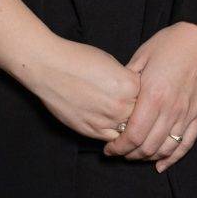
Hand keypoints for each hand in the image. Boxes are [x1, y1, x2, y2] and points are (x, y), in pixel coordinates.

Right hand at [23, 36, 139, 141]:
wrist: (48, 66)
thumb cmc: (77, 58)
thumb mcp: (110, 62)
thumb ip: (126, 80)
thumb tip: (133, 91)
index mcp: (129, 85)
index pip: (148, 97)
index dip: (145, 97)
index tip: (141, 96)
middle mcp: (121, 105)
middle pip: (141, 116)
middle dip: (138, 114)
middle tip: (130, 110)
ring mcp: (107, 120)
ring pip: (128, 132)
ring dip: (127, 128)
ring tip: (121, 120)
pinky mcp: (91, 130)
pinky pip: (111, 139)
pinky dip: (113, 135)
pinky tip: (109, 126)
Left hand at [106, 23, 196, 170]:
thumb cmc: (171, 43)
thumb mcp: (142, 56)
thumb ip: (128, 80)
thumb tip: (115, 97)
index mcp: (153, 96)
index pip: (133, 135)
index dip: (119, 147)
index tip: (109, 149)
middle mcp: (171, 110)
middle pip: (148, 147)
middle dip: (130, 154)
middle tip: (118, 152)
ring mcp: (187, 114)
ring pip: (166, 148)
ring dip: (148, 157)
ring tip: (135, 155)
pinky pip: (186, 143)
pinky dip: (173, 158)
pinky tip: (161, 165)